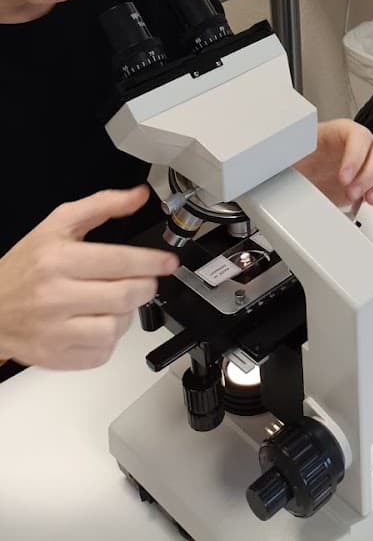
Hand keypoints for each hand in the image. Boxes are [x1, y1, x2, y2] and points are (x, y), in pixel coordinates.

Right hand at [0, 187, 178, 370]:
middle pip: (124, 295)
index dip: (152, 261)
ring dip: (127, 314)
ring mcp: (54, 331)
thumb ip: (102, 205)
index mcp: (58, 260)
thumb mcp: (58, 225)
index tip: (168, 263)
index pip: (119, 261)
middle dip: (145, 286)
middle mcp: (54, 296)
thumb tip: (138, 196)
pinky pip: (101, 353)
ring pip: (116, 327)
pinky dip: (109, 339)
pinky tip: (99, 323)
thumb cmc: (23, 267)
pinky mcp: (55, 356)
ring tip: (116, 302)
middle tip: (145, 281)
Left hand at [295, 119, 372, 209]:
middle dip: (371, 174)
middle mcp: (362, 144)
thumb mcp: (291, 157)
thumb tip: (278, 152)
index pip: (359, 134)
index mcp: (339, 132)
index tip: (344, 178)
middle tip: (354, 193)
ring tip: (371, 200)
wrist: (303, 183)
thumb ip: (292, 152)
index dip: (355, 156)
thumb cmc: (299, 166)